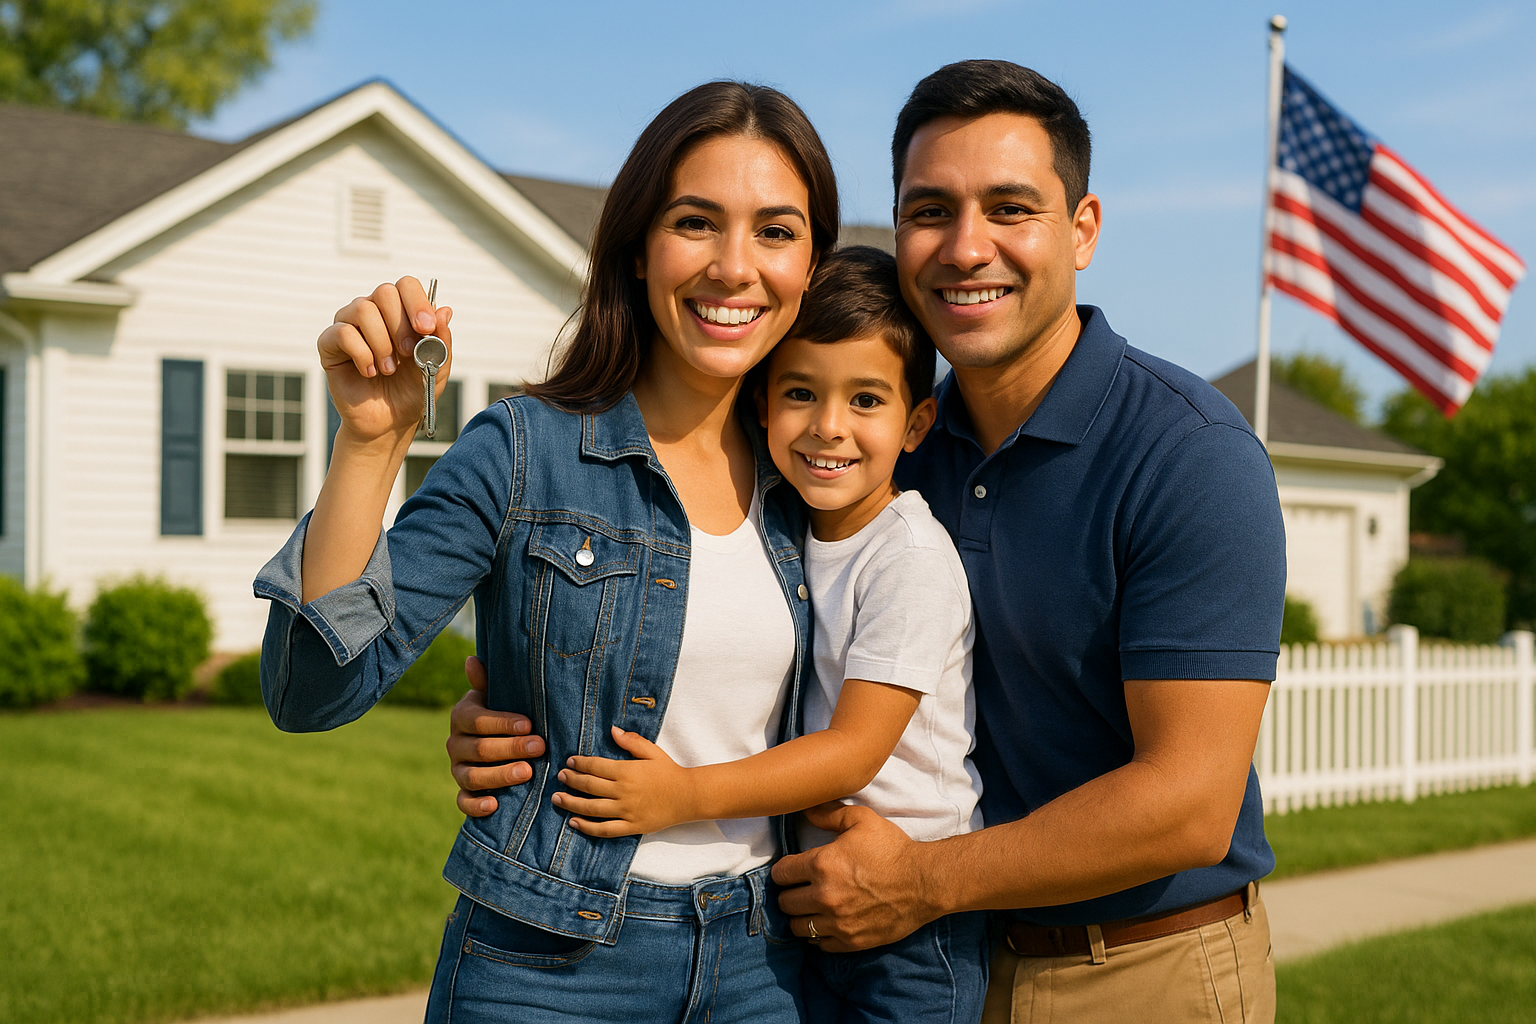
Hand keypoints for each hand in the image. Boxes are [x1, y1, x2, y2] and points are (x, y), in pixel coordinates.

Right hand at [318, 276, 454, 442]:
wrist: (389, 422)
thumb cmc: (412, 390)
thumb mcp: (436, 367)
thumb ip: (442, 340)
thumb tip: (445, 310)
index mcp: (401, 312)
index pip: (406, 285)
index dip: (417, 302)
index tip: (426, 328)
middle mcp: (373, 311)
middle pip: (384, 292)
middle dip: (401, 324)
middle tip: (409, 353)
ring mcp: (349, 324)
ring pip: (362, 309)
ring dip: (382, 342)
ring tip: (389, 369)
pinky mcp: (329, 343)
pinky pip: (342, 333)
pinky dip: (362, 354)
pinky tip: (370, 372)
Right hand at [448, 656, 545, 816]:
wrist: (494, 740)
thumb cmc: (502, 712)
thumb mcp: (496, 695)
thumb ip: (486, 682)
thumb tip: (472, 660)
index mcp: (462, 717)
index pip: (477, 721)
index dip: (502, 723)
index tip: (529, 724)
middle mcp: (455, 744)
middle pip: (479, 749)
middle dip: (511, 748)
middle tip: (539, 747)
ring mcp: (458, 769)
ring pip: (472, 776)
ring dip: (500, 775)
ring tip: (528, 772)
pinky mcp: (463, 792)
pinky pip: (463, 802)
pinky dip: (476, 806)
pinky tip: (495, 805)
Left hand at [552, 727, 695, 836]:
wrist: (688, 797)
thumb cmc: (669, 772)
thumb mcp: (653, 752)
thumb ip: (632, 741)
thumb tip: (612, 730)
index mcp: (627, 771)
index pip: (596, 766)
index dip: (580, 763)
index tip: (569, 761)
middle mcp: (623, 792)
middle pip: (590, 786)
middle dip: (572, 781)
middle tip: (560, 777)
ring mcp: (626, 811)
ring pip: (592, 809)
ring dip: (571, 803)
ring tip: (557, 798)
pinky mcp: (631, 827)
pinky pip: (604, 829)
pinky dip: (587, 828)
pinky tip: (573, 823)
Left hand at [772, 802, 936, 951]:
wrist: (924, 882)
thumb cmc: (893, 849)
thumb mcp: (862, 820)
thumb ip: (829, 814)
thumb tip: (805, 809)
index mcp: (822, 865)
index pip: (780, 874)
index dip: (784, 870)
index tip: (791, 870)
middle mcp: (824, 896)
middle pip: (784, 903)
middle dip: (789, 893)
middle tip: (800, 888)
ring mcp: (837, 922)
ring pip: (798, 926)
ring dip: (801, 916)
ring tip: (810, 907)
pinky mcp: (851, 941)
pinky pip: (819, 944)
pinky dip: (818, 934)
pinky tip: (826, 922)